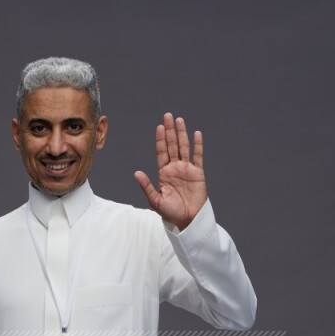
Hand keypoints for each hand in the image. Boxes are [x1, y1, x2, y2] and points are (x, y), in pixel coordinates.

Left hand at [134, 114, 206, 230]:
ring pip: (184, 147)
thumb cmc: (170, 212)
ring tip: (179, 120)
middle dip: (170, 131)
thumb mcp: (155, 200)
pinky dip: (197, 145)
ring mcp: (187, 169)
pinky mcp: (198, 173)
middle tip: (168, 116)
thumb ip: (147, 186)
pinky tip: (196, 133)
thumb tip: (136, 173)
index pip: (162, 152)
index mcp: (164, 173)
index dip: (161, 140)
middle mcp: (175, 168)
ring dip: (182, 133)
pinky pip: (198, 156)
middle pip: (172, 145)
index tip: (159, 127)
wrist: (187, 220)